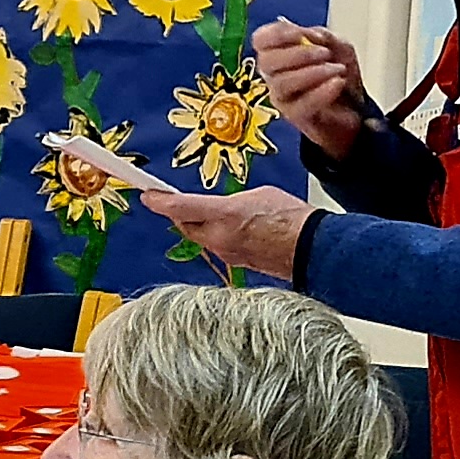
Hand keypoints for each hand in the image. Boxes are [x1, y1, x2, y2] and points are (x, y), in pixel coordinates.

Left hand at [144, 185, 319, 281]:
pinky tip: (238, 230)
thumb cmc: (291, 218)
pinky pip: (219, 247)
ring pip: (202, 238)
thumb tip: (222, 207)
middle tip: (182, 202)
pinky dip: (221, 237)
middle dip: (182, 213)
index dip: (160, 201)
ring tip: (222, 214)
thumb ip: (230, 201)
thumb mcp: (258, 194)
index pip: (180, 207)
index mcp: (224, 214)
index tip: (148, 196)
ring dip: (204, 226)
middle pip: (186, 225)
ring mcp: (226, 254)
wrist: (311, 248)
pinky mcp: (236, 264)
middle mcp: (219, 237)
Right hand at [249, 18, 364, 155]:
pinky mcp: (294, 116)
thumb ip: (323, 37)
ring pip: (281, 83)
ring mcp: (282, 97)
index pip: (261, 40)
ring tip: (337, 69)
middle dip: (298, 54)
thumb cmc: (339, 75)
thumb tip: (309, 35)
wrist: (355, 107)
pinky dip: (321, 92)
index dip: (275, 35)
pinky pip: (301, 105)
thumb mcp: (338, 46)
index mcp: (280, 52)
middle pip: (266, 61)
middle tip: (325, 53)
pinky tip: (338, 83)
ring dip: (312, 73)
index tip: (298, 34)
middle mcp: (275, 75)